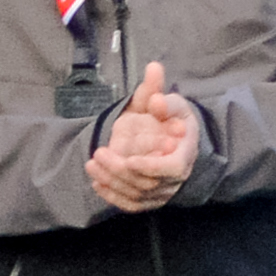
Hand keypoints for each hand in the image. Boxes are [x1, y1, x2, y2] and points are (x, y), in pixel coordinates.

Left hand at [83, 62, 200, 214]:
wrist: (175, 140)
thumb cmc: (173, 120)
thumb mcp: (172, 104)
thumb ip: (160, 90)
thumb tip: (153, 71)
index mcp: (184, 153)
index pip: (173, 168)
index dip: (151, 168)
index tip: (129, 160)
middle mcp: (175, 177)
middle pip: (148, 183)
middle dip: (120, 171)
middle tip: (98, 154)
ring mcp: (163, 191)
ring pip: (137, 195)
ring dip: (111, 181)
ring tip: (91, 164)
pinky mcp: (150, 198)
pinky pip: (132, 204)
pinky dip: (113, 196)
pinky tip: (96, 182)